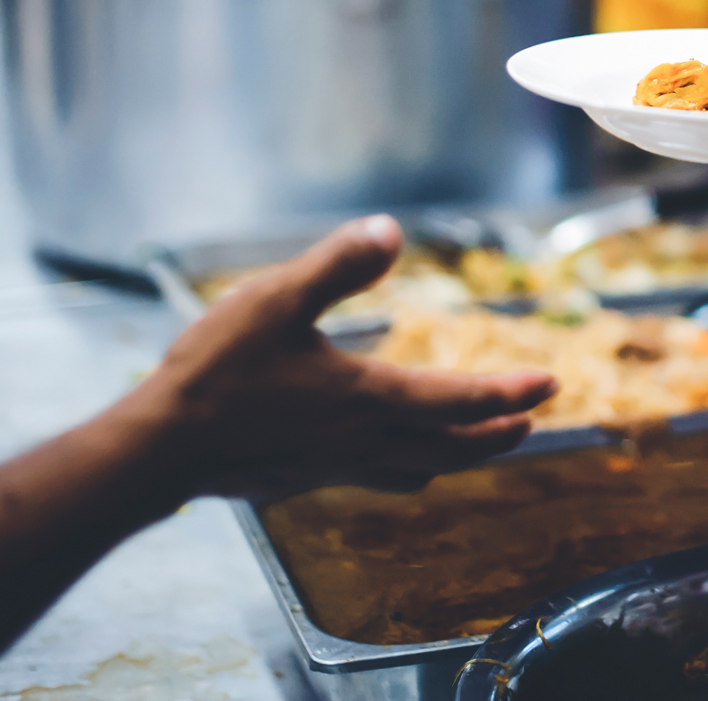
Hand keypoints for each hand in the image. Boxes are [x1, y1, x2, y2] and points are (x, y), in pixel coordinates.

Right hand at [128, 217, 556, 497]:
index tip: (548, 384)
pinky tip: (396, 456)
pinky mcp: (307, 478)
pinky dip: (410, 465)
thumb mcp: (275, 301)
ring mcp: (335, 466)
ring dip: (459, 455)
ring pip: (419, 467)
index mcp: (368, 399)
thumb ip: (336, 266)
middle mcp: (363, 441)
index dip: (509, 393)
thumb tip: (391, 229)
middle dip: (496, 432)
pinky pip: (380, 475)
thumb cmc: (216, 373)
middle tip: (531, 420)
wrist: (159, 451)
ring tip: (480, 443)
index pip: (458, 400)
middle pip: (451, 446)